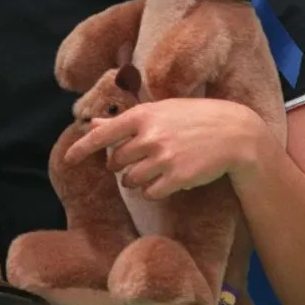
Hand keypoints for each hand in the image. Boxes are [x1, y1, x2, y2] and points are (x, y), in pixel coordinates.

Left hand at [63, 98, 261, 199]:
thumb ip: (125, 121)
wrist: (235, 133)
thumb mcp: (160, 111)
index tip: (69, 160)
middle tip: (142, 158)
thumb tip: (92, 124)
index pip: (103, 134)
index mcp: (143, 116)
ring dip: (136, 179)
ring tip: (157, 168)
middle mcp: (149, 136)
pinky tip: (167, 179)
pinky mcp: (176, 178)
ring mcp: (163, 158)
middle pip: (116, 162)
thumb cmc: (194, 118)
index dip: (83, 148)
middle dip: (121, 165)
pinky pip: (148, 192)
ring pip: (130, 180)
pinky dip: (152, 190)